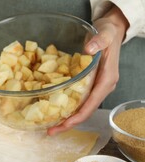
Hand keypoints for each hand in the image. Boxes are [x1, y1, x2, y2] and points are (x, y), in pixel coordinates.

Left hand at [47, 5, 128, 135]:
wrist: (111, 30)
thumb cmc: (108, 32)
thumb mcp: (106, 33)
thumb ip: (99, 41)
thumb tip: (89, 50)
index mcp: (107, 79)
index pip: (92, 103)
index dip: (78, 116)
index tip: (64, 125)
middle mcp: (102, 87)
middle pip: (85, 111)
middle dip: (68, 123)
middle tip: (50, 132)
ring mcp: (96, 87)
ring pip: (82, 108)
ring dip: (67, 118)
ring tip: (50, 126)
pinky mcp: (89, 84)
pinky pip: (78, 100)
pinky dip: (67, 108)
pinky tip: (55, 110)